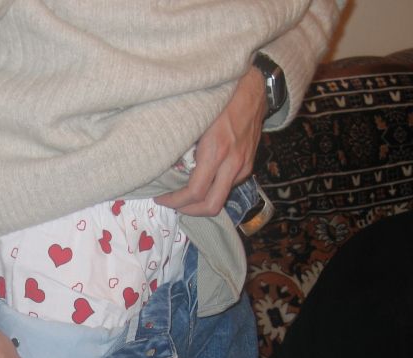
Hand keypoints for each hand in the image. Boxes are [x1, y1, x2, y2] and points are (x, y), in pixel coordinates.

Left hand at [155, 66, 266, 215]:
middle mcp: (233, 163)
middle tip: (172, 205)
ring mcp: (244, 165)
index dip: (175, 201)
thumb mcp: (196, 120)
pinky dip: (213, 189)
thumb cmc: (220, 98)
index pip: (195, 192)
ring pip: (221, 198)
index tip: (160, 198)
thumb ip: (184, 144)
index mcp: (217, 151)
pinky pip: (229, 186)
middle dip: (189, 211)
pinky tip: (201, 180)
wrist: (255, 87)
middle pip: (212, 206)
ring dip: (201, 202)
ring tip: (183, 194)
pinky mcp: (249, 164)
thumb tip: (164, 165)